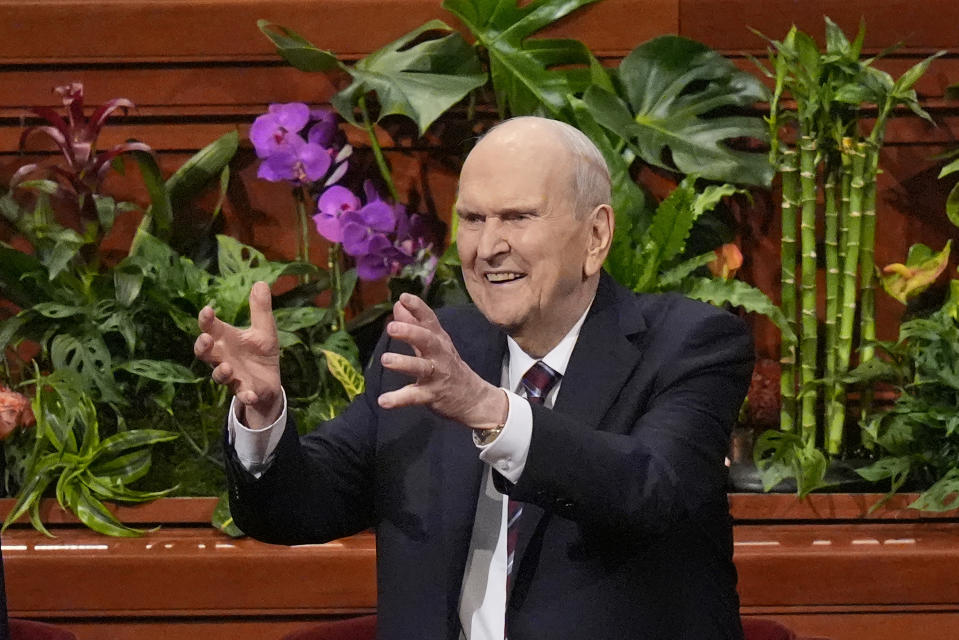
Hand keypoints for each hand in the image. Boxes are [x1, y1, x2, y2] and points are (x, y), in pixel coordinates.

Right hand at [194, 281, 281, 427]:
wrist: (269, 381)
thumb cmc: (260, 353)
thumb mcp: (264, 330)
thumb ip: (260, 309)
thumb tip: (261, 282)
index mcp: (225, 339)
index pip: (210, 328)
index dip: (206, 320)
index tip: (207, 310)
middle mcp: (223, 357)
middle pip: (205, 353)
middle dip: (203, 347)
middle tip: (206, 340)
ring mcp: (232, 376)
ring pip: (219, 375)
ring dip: (221, 372)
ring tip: (227, 367)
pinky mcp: (245, 390)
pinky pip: (242, 394)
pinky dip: (245, 396)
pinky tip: (249, 395)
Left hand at [377, 293, 507, 429]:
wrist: (472, 397)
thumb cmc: (447, 365)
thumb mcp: (434, 342)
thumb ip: (414, 324)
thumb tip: (397, 304)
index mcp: (438, 339)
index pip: (429, 320)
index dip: (418, 308)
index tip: (404, 297)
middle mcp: (439, 354)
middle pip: (427, 340)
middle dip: (410, 332)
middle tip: (391, 327)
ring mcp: (437, 375)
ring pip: (421, 367)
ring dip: (404, 363)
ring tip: (385, 359)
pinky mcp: (432, 394)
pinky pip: (415, 396)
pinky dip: (399, 399)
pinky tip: (383, 401)